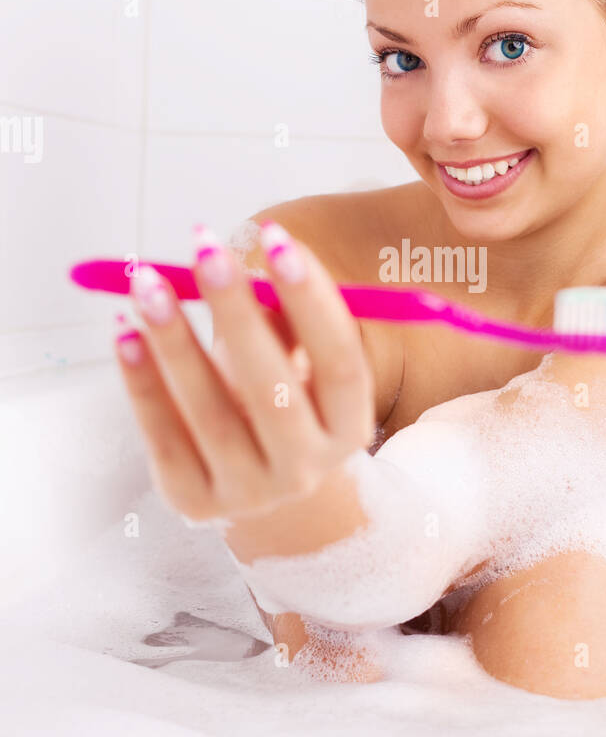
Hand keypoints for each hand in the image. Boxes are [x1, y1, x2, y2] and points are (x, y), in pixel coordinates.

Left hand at [114, 222, 375, 521]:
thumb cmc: (279, 402)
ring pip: (211, 412)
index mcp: (349, 426)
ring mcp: (251, 491)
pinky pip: (163, 436)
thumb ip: (286, 316)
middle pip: (275, 388)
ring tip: (148, 283)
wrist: (257, 486)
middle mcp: (307, 467)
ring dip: (176, 341)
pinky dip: (142, 382)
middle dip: (238, 313)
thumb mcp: (297, 364)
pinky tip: (125, 333)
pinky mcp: (195, 500)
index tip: (277, 236)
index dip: (311, 298)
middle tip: (207, 252)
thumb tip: (255, 247)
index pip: (341, 361)